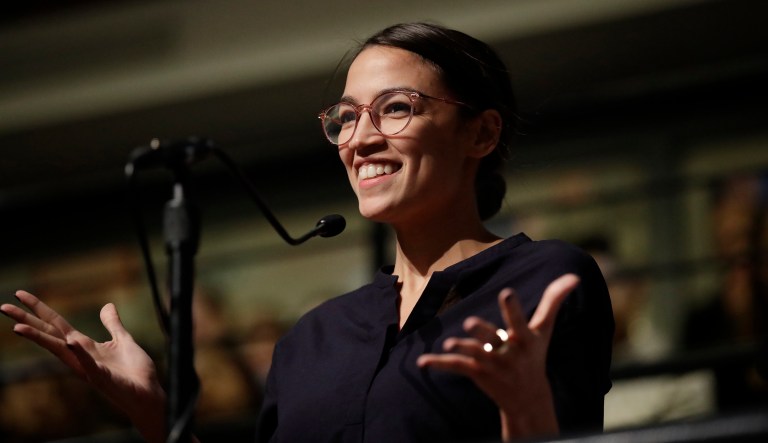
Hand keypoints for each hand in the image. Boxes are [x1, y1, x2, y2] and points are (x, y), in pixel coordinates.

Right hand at [1, 290, 166, 442]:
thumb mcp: (123, 339)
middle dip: (26, 321)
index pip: (56, 324)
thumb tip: (107, 304)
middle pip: (49, 335)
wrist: (147, 393)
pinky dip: (80, 354)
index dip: (39, 308)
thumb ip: (112, 324)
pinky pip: (89, 364)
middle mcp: (79, 356)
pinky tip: (72, 342)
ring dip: (40, 339)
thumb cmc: (134, 371)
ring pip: (60, 350)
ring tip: (19, 328)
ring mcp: (88, 368)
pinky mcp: (101, 378)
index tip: (20, 294)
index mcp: (83, 346)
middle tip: (3, 307)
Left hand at [417, 274, 578, 440]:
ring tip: (449, 343)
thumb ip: (553, 301)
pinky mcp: (476, 372)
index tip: (506, 293)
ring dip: (462, 349)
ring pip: (474, 354)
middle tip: (469, 323)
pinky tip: (422, 363)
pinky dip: (439, 364)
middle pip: (492, 339)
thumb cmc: (534, 353)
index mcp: (523, 339)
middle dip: (482, 333)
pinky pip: (456, 366)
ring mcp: (490, 363)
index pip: (518, 321)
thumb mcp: (544, 329)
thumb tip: (574, 276)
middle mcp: (507, 352)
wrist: (527, 397)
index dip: (512, 308)